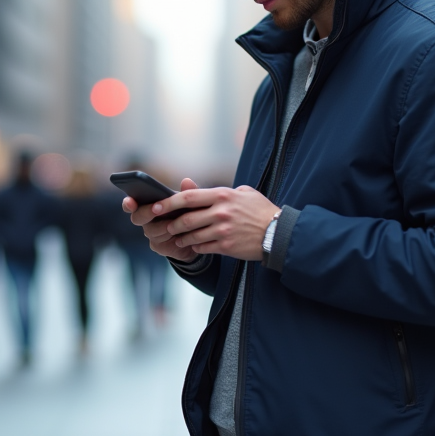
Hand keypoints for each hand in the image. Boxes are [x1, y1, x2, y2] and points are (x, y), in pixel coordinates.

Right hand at [123, 178, 202, 261]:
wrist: (198, 236)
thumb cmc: (189, 214)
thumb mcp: (191, 202)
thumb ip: (189, 192)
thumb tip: (187, 181)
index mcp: (148, 205)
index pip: (132, 203)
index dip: (128, 203)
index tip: (130, 201)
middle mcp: (146, 220)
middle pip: (137, 217)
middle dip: (146, 212)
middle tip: (156, 209)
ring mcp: (151, 234)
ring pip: (151, 230)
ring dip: (163, 225)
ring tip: (176, 221)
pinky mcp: (159, 247)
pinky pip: (161, 243)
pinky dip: (171, 237)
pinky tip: (181, 234)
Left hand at [159, 185, 279, 261]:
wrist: (278, 233)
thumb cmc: (261, 210)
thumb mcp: (243, 192)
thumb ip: (220, 191)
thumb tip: (196, 187)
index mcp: (223, 195)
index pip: (188, 197)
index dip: (168, 203)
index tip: (156, 207)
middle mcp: (221, 212)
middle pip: (186, 219)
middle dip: (172, 224)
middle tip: (166, 227)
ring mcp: (222, 231)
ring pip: (192, 236)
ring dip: (181, 238)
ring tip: (178, 239)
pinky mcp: (226, 247)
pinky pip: (203, 247)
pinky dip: (196, 247)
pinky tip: (195, 245)